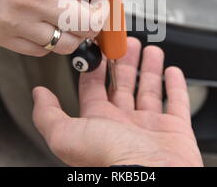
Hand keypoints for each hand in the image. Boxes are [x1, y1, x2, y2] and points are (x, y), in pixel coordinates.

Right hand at [0, 0, 113, 55]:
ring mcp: (17, 21)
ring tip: (73, 14)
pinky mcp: (2, 35)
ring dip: (78, 30)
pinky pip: (42, 50)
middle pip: (89, 21)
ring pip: (68, 42)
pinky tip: (48, 22)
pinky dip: (52, 39)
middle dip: (100, 12)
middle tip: (95, 2)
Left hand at [32, 37, 202, 166]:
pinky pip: (178, 103)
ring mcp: (151, 127)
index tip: (98, 49)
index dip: (94, 68)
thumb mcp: (67, 135)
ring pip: (149, 91)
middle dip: (123, 62)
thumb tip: (39, 96)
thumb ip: (48, 115)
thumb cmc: (111, 159)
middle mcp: (125, 125)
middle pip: (123, 86)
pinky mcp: (177, 130)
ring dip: (148, 69)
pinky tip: (173, 71)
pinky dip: (176, 86)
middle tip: (125, 43)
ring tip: (150, 50)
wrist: (152, 176)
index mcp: (100, 123)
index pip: (94, 89)